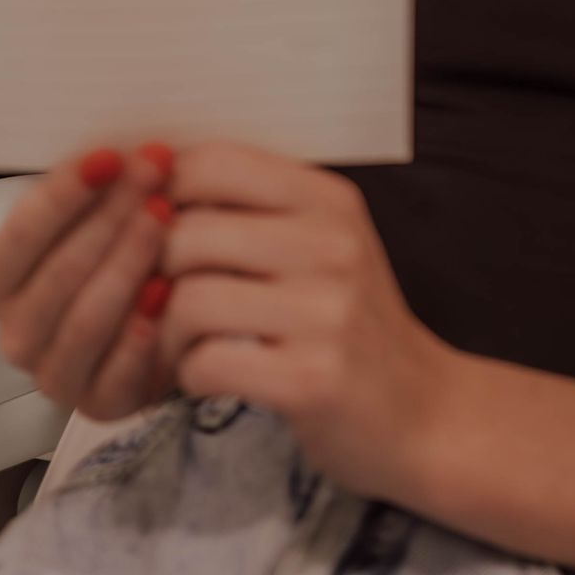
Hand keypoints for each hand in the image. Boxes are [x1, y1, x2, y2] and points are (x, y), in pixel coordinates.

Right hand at [0, 143, 175, 419]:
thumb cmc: (111, 262)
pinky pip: (117, 373)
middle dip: (109, 215)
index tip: (108, 157)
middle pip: (58, 274)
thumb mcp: (91, 219)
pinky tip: (167, 292)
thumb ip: (93, 190)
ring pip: (85, 318)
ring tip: (164, 214)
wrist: (144, 332)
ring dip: (128, 260)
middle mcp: (17, 334)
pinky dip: (141, 333)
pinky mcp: (98, 405)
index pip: (18, 238)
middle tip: (153, 172)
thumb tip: (126, 145)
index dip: (62, 195)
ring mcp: (55, 375)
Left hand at [154, 141, 456, 502]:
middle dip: (154, 274)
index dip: (163, 194)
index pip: (214, 162)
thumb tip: (150, 188)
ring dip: (167, 333)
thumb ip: (254, 212)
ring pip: (190, 299)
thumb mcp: (322, 244)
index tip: (156, 231)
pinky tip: (210, 379)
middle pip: (188, 232)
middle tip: (160, 302)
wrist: (423, 412)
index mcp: (328, 199)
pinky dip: (190, 375)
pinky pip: (208, 363)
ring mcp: (326, 312)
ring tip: (184, 347)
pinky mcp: (312, 379)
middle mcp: (332, 244)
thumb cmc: (353, 324)